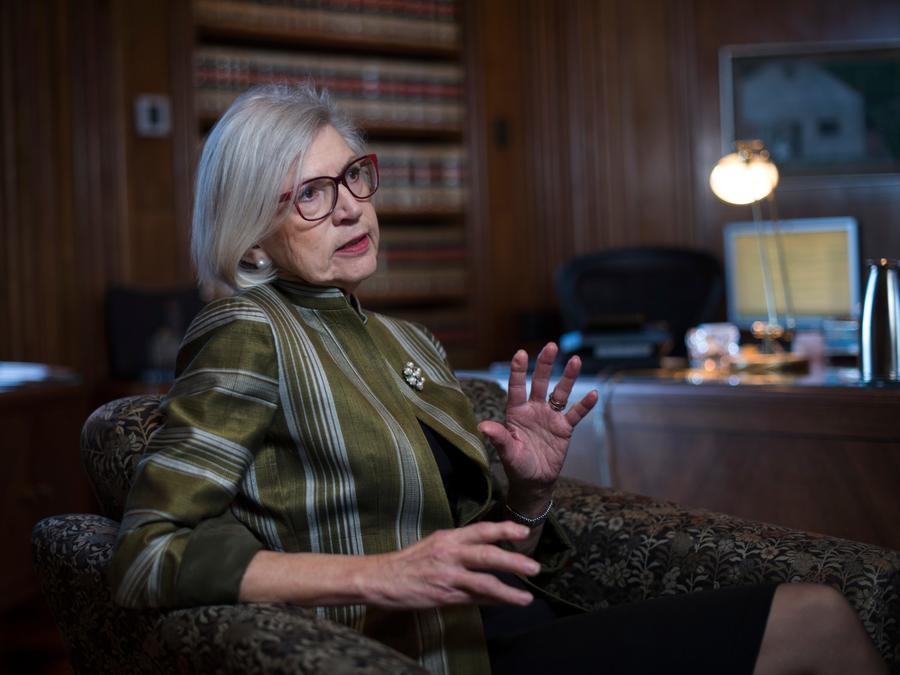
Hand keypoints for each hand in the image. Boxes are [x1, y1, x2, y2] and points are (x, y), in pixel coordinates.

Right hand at [361, 521, 539, 608]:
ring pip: (483, 581)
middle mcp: (449, 553)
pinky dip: (491, 602)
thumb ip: (460, 550)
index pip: (480, 530)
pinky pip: (473, 599)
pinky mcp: (444, 595)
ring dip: (508, 590)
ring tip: (526, 597)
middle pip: (486, 554)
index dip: (503, 529)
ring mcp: (447, 575)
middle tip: (534, 567)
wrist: (382, 578)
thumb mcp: (435, 546)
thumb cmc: (409, 562)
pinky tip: (506, 604)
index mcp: (448, 537)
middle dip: (512, 560)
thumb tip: (488, 554)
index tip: (523, 530)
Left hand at [478, 343, 597, 513]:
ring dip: (568, 378)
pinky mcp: (564, 428)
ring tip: (576, 360)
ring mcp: (550, 417)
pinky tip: (593, 394)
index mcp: (516, 413)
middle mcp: (534, 410)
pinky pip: (575, 413)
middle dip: (545, 365)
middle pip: (540, 383)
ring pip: (560, 393)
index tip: (521, 353)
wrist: (535, 482)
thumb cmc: (517, 466)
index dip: (519, 371)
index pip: (517, 387)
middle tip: (551, 346)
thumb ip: (499, 438)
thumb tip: (482, 426)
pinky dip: (584, 405)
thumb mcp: (508, 453)